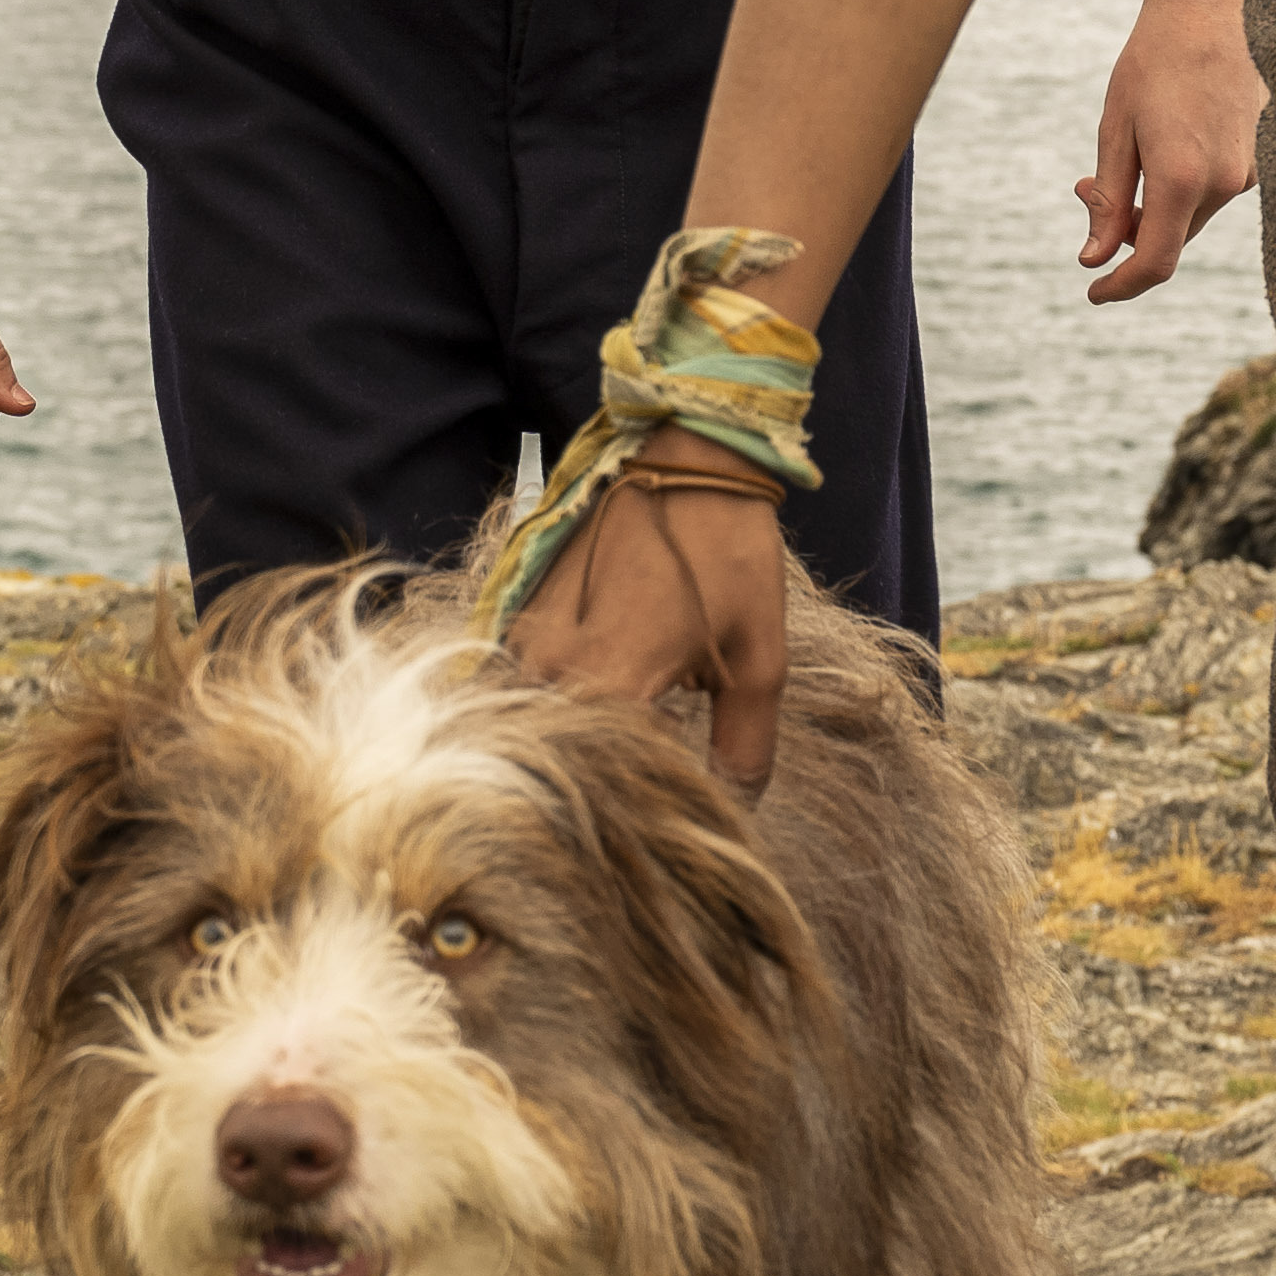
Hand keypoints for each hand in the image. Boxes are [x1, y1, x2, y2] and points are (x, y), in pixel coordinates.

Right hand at [506, 465, 796, 795]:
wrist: (685, 456)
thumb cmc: (729, 552)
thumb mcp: (759, 656)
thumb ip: (745, 743)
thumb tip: (738, 809)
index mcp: (613, 678)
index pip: (612, 782)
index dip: (646, 809)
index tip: (677, 820)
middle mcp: (553, 665)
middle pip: (566, 760)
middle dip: (607, 783)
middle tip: (652, 792)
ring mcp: (525, 638)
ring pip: (539, 725)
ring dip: (578, 743)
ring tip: (629, 749)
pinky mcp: (517, 615)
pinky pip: (525, 685)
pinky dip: (560, 705)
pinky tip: (601, 707)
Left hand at [1073, 0, 1265, 299]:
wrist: (1209, 8)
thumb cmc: (1152, 62)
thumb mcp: (1116, 130)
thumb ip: (1107, 200)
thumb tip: (1095, 260)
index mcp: (1182, 179)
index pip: (1154, 262)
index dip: (1120, 286)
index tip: (1094, 290)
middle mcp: (1223, 184)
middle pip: (1169, 239)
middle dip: (1124, 230)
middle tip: (1081, 187)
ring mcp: (1246, 171)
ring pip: (1188, 216)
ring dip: (1151, 204)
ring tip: (1122, 154)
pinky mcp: (1256, 157)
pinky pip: (1210, 190)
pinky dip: (1180, 185)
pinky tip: (1162, 140)